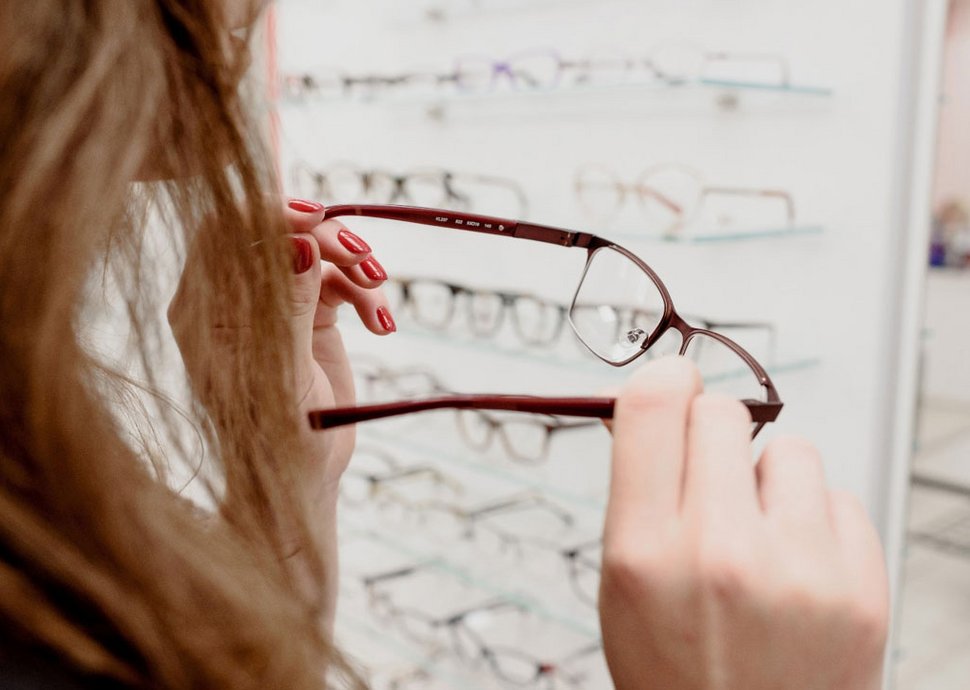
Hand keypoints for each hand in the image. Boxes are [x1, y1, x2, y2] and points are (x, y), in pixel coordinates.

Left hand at [169, 198, 393, 504]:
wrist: (303, 478)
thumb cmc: (277, 442)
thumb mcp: (283, 378)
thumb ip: (289, 311)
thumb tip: (301, 247)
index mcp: (204, 311)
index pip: (222, 235)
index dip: (265, 213)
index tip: (315, 218)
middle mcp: (236, 300)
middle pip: (275, 233)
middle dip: (322, 237)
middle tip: (361, 256)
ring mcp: (276, 305)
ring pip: (314, 252)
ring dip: (353, 264)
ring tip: (379, 289)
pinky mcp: (311, 316)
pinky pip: (340, 282)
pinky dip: (366, 294)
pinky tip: (383, 325)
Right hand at [599, 357, 888, 689]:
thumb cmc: (673, 670)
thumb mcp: (620, 584)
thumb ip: (636, 490)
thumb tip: (657, 403)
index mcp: (643, 551)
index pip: (656, 404)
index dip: (666, 383)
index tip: (675, 390)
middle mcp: (721, 554)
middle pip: (723, 412)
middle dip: (712, 435)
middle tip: (710, 481)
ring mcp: (799, 573)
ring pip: (792, 450)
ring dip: (770, 481)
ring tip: (759, 538)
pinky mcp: (860, 591)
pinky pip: (840, 500)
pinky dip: (815, 523)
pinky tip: (796, 570)